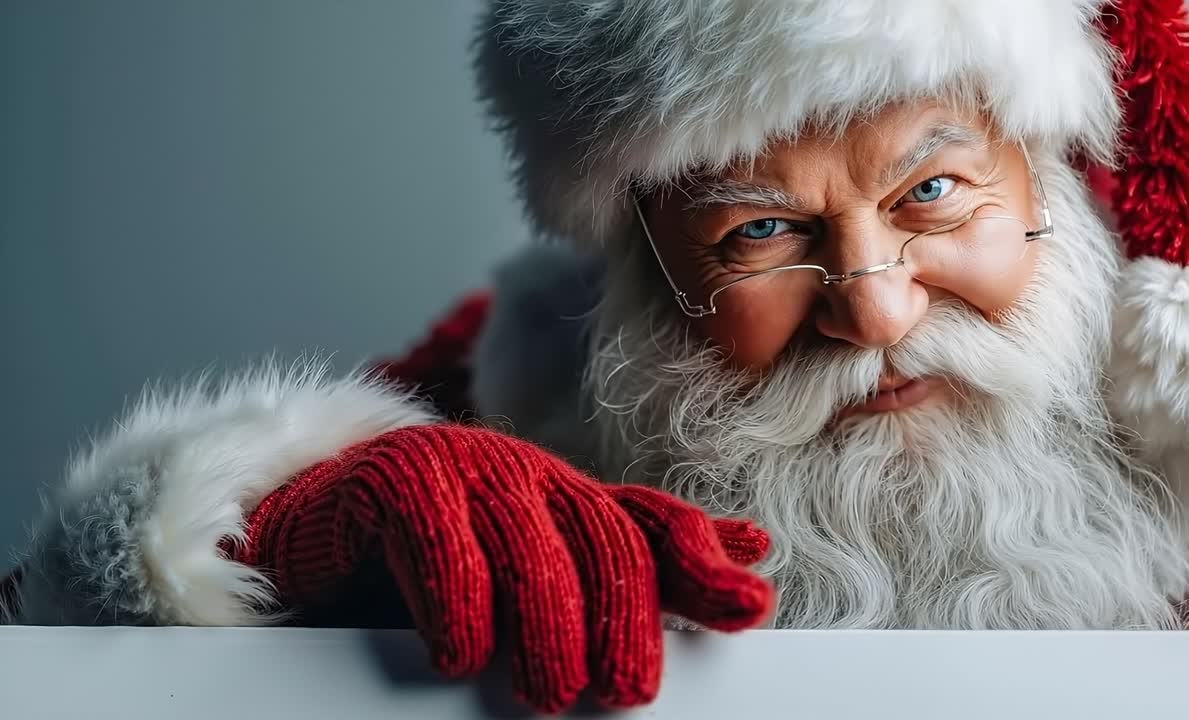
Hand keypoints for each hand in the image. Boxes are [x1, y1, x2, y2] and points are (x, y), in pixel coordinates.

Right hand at [237, 424, 772, 711]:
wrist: (314, 532)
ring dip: (548, 630)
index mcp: (564, 500)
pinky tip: (453, 653)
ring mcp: (462, 470)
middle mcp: (525, 476)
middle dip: (626, 618)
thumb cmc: (431, 566)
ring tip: (545, 691)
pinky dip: (457, 611)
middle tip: (625, 688)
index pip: (648, 523)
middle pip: (604, 540)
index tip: (750, 606)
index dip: (702, 561)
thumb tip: (748, 563)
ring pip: (531, 549)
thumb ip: (629, 568)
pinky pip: (442, 544)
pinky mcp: (395, 480)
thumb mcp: (534, 577)